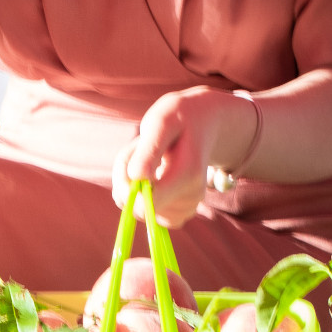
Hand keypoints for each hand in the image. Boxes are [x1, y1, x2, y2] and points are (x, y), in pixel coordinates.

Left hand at [112, 87, 257, 229]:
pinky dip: (142, 194)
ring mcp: (188, 207)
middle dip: (128, 182)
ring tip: (149, 157)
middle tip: (138, 150)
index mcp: (187, 175)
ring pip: (140, 211)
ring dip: (134, 185)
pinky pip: (148, 213)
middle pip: (139, 209)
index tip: (129, 160)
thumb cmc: (179, 118)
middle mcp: (192, 197)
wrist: (205, 123)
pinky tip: (153, 172)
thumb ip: (149, 150)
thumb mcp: (162, 122)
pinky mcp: (181, 213)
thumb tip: (137, 177)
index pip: (146, 205)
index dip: (126, 188)